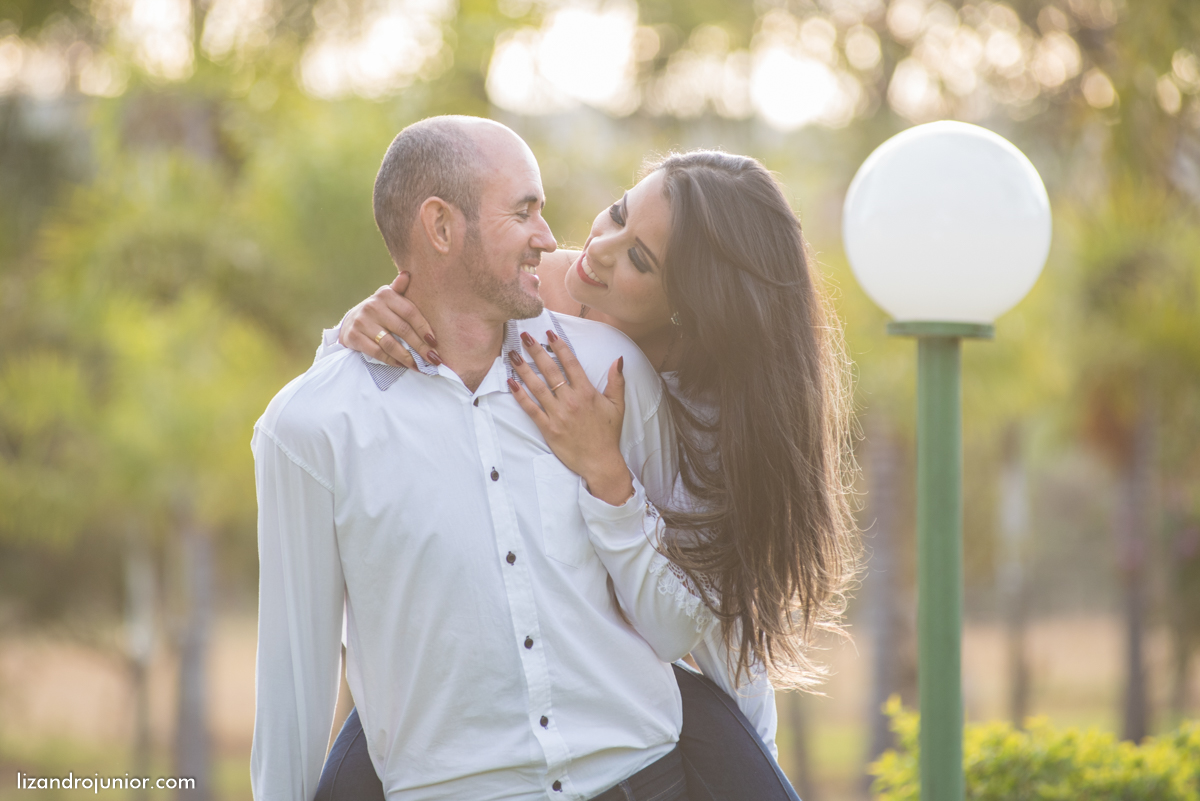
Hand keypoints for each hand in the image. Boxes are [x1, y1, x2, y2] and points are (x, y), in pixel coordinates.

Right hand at [338, 272, 439, 368]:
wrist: (351, 322)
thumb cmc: (379, 311)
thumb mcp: (389, 298)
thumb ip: (400, 289)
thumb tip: (407, 274)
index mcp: (386, 295)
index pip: (410, 312)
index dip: (424, 328)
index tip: (435, 343)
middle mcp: (373, 306)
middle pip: (403, 330)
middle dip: (420, 347)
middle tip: (433, 360)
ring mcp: (362, 322)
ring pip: (390, 344)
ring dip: (407, 358)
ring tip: (419, 366)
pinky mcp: (354, 336)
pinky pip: (377, 352)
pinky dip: (391, 361)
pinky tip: (402, 365)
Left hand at [506, 330, 633, 505]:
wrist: (600, 461)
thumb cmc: (608, 434)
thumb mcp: (617, 405)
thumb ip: (616, 381)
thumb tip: (618, 359)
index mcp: (587, 392)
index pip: (570, 363)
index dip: (559, 346)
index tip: (549, 333)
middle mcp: (571, 400)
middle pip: (550, 370)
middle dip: (536, 351)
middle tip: (524, 336)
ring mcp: (558, 414)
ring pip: (537, 387)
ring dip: (524, 369)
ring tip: (512, 355)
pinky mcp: (548, 428)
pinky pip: (531, 409)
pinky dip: (520, 396)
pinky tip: (512, 383)